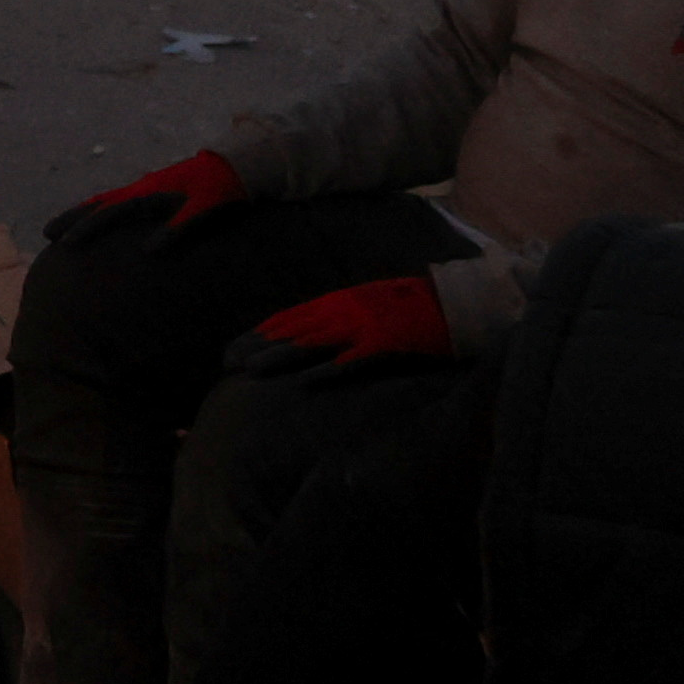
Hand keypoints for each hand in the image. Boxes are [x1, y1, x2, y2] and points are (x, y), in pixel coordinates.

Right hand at [53, 149, 246, 245]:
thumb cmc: (220, 190)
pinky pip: (120, 200)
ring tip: (64, 227)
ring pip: (107, 200)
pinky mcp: (154, 189)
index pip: (108, 212)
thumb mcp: (202, 211)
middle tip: (48, 234)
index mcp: (148, 193)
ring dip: (84, 213)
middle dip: (74, 218)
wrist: (236, 164)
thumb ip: (177, 228)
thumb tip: (149, 251)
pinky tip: (100, 216)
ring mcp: (146, 187)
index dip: (85, 227)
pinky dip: (102, 208)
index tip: (64, 244)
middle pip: (99, 203)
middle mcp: (141, 187)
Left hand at [241, 273, 454, 372]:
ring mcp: (364, 326)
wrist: (455, 304)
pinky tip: (306, 382)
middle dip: (259, 345)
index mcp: (341, 300)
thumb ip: (341, 317)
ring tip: (252, 370)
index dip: (262, 332)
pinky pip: (353, 359)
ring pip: (314, 343)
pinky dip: (328, 370)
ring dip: (281, 357)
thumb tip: (313, 334)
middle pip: (294, 329)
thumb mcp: (368, 305)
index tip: (236, 346)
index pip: (292, 316)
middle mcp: (346, 310)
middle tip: (228, 362)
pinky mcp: (385, 343)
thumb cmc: (413, 308)